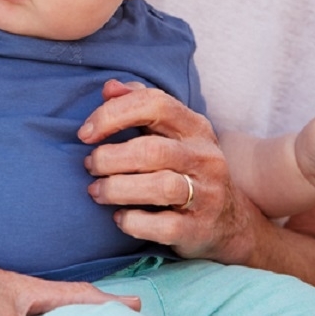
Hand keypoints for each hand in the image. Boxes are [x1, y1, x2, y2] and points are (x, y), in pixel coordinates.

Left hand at [78, 80, 262, 263]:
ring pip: (160, 187)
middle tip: (89, 166)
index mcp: (195, 126)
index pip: (154, 104)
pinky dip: (134, 222)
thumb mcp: (170, 131)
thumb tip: (109, 87)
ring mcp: (207, 193)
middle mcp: (204, 156)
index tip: (84, 133)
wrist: (230, 220)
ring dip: (117, 189)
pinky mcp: (200, 228)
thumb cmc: (185, 167)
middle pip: (152, 150)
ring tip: (96, 192)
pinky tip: (119, 218)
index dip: (112, 114)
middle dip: (109, 158)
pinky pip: (165, 226)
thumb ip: (139, 103)